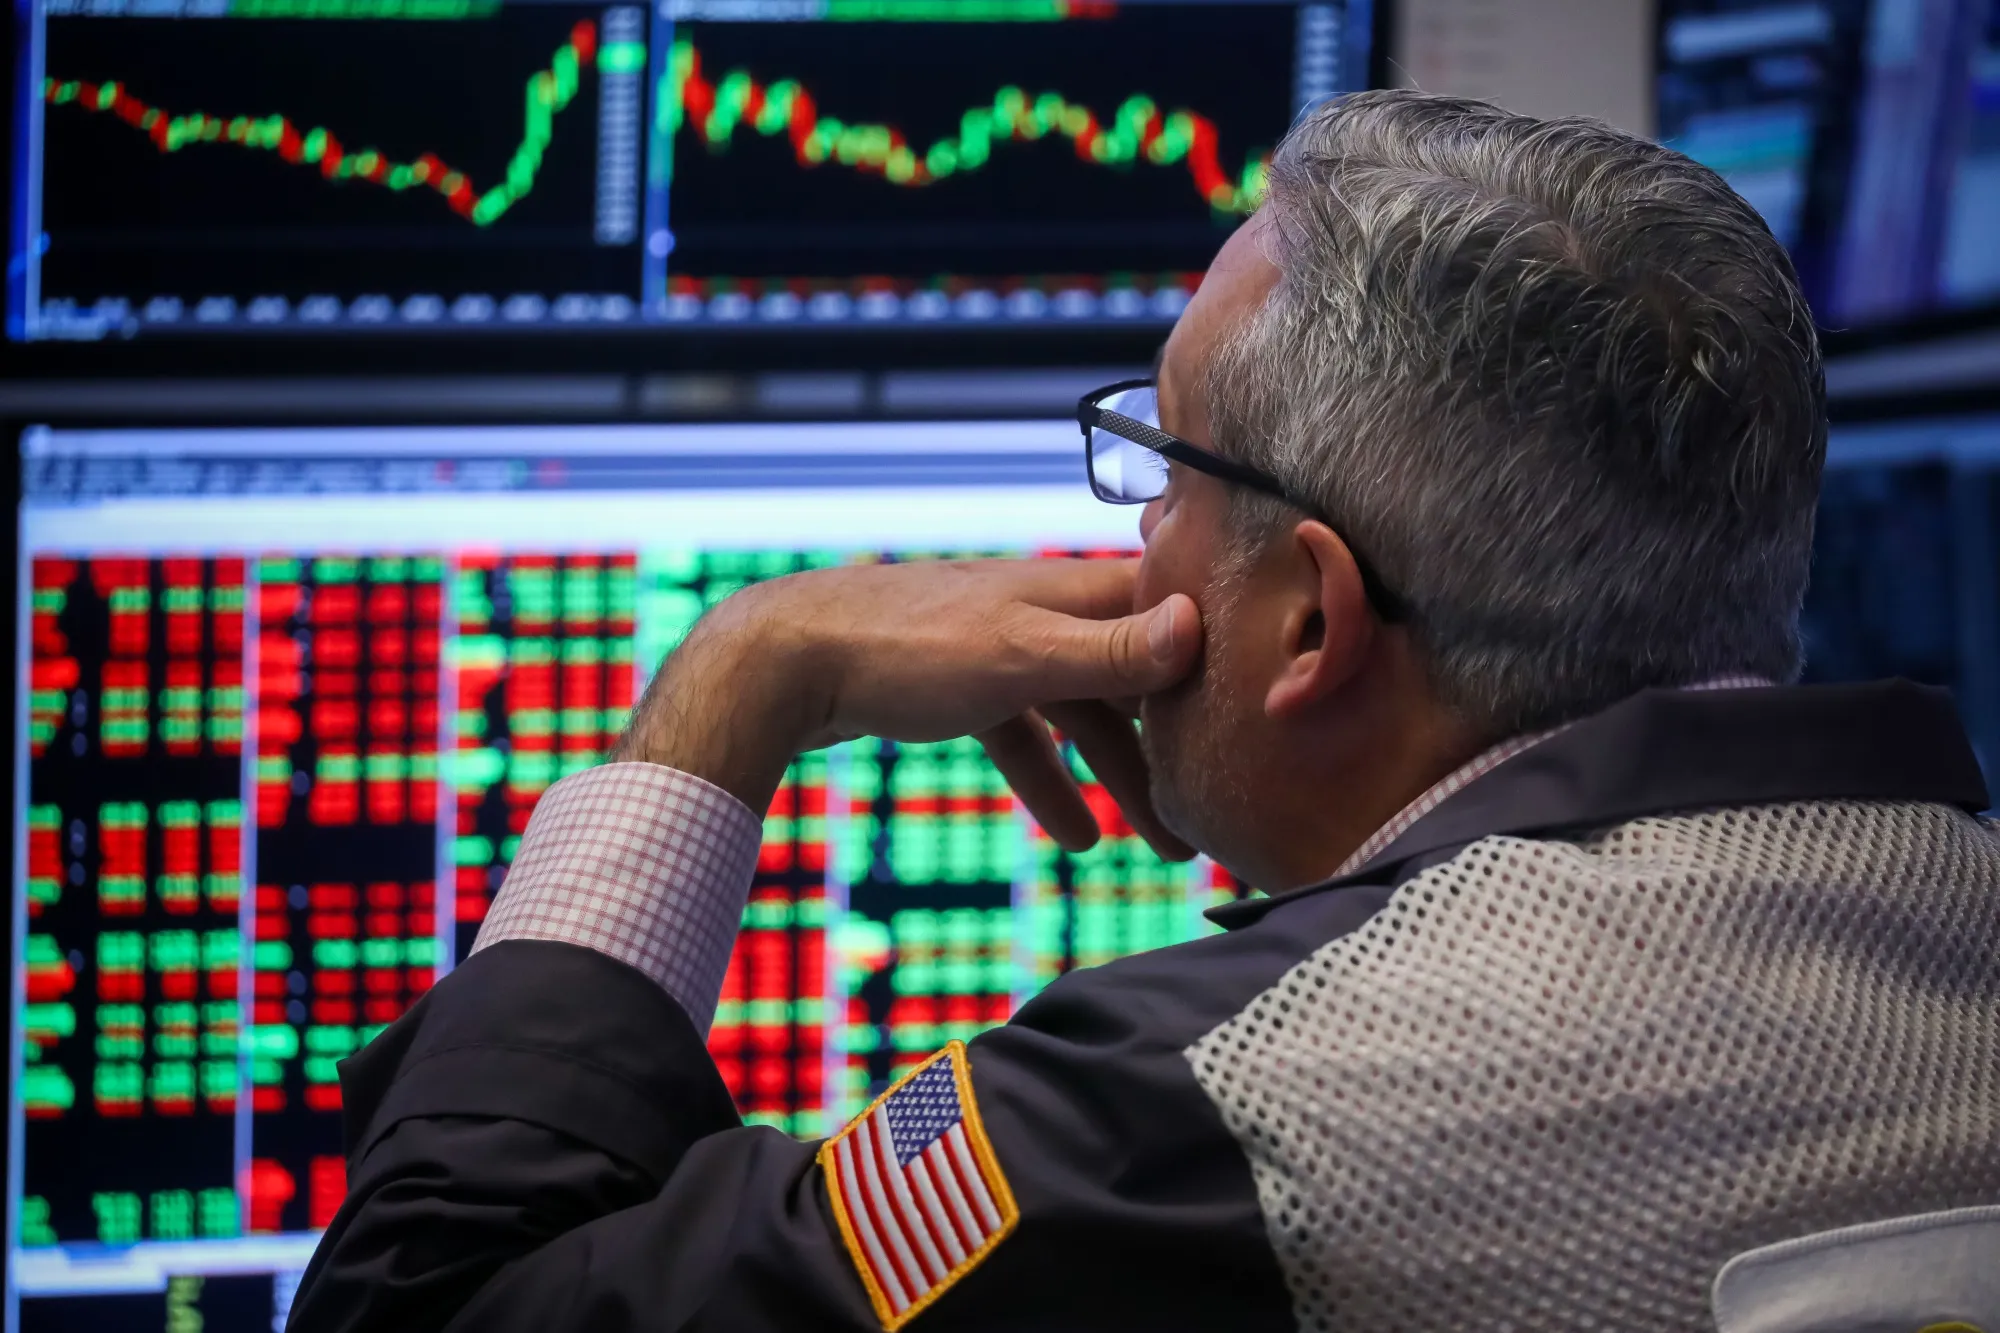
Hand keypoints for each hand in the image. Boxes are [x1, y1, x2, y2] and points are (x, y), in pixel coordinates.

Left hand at [611, 558, 1201, 858]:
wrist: (788, 660)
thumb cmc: (906, 647)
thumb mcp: (1021, 656)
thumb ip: (1110, 651)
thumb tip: (1201, 627)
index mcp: (1075, 592)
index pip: (1176, 617)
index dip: (1224, 661)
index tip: (1270, 715)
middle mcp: (1050, 610)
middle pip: (1137, 679)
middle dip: (1179, 744)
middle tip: (1221, 815)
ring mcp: (1006, 645)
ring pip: (1085, 715)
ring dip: (1123, 778)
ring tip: (1164, 848)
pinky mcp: (966, 683)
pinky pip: (1028, 736)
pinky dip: (1053, 781)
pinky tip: (1077, 836)